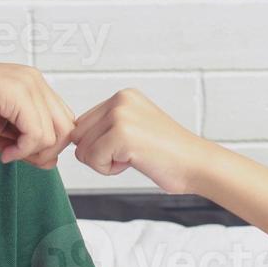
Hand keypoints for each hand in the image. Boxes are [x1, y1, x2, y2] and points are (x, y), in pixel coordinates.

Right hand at [0, 61, 74, 167]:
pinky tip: (0, 150)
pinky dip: (22, 150)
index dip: (45, 144)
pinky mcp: (19, 93)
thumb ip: (29, 141)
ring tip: (2, 150)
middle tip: (12, 154)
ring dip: (29, 152)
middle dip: (42, 151)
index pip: (62, 122)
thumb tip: (52, 162)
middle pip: (66, 129)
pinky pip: (37, 134)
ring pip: (54, 134)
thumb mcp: (3, 129)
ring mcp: (29, 83)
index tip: (15, 150)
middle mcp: (35, 79)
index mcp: (33, 84)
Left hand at [68, 88, 209, 193]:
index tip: (128, 147)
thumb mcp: (134, 127)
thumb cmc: (168, 154)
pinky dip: (110, 170)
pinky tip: (135, 161)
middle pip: (78, 136)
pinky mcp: (121, 134)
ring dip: (105, 162)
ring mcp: (120, 115)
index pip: (83, 124)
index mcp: (123, 96)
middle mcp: (120, 100)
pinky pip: (92, 160)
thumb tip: (70, 137)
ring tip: (136, 156)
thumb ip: (106, 127)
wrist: (196, 165)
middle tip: (131, 154)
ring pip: (82, 150)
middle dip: (98, 153)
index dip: (99, 144)